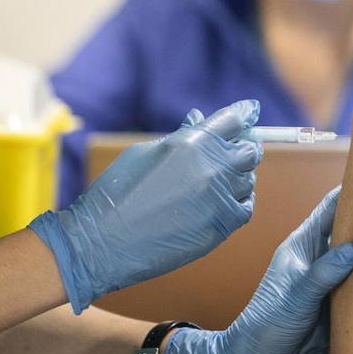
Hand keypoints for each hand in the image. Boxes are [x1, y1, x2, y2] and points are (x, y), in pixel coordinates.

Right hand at [29, 100, 262, 312]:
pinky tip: (223, 199)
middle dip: (243, 146)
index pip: (233, 119)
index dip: (245, 112)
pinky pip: (245, 207)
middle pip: (249, 150)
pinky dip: (239, 200)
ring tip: (218, 178)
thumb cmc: (116, 193)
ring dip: (238, 175)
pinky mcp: (220, 226)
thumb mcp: (145, 153)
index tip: (250, 111)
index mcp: (192, 142)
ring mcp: (219, 199)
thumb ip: (181, 136)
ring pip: (248, 179)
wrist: (102, 243)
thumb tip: (198, 119)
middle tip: (234, 149)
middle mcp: (213, 168)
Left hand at [168, 187, 352, 353]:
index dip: (349, 190)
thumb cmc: (265, 323)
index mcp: (303, 245)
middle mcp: (320, 258)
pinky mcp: (342, 302)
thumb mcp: (294, 294)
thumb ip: (322, 272)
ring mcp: (332, 280)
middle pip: (349, 230)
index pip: (329, 209)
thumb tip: (352, 249)